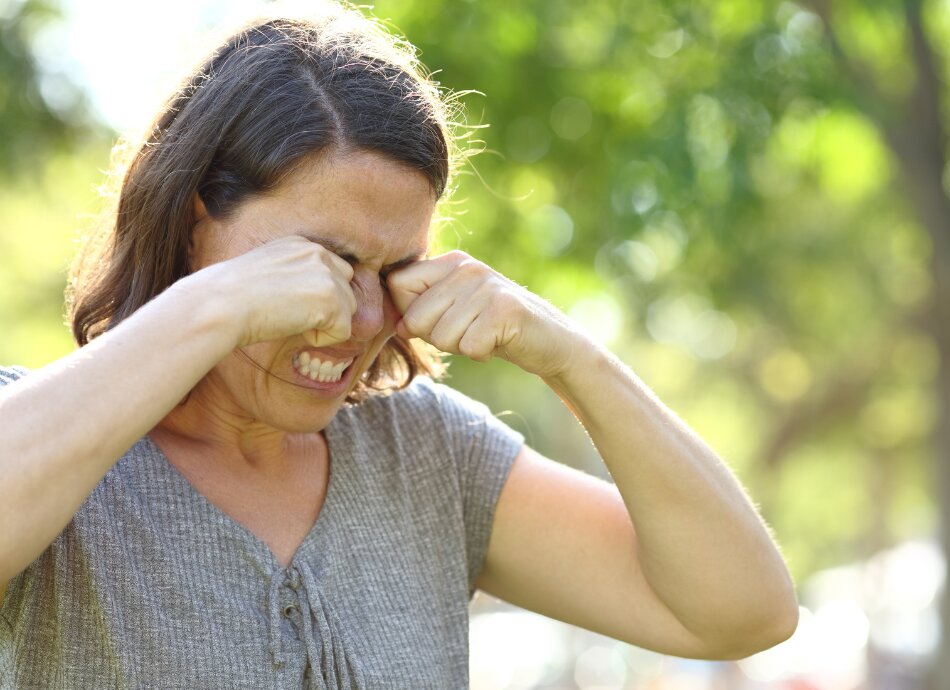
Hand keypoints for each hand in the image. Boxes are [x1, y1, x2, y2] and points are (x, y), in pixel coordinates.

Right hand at [185, 235, 356, 348]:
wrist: (219, 305)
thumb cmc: (230, 297)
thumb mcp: (266, 273)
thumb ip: (296, 277)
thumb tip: (314, 303)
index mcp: (301, 244)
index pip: (333, 272)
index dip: (316, 296)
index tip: (287, 304)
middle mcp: (318, 253)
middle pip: (347, 291)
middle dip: (328, 310)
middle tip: (290, 315)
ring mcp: (327, 275)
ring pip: (348, 312)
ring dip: (323, 325)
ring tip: (289, 320)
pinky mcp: (331, 300)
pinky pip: (344, 332)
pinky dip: (321, 339)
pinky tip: (294, 327)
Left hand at [386, 251, 579, 377]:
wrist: (547, 340)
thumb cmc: (492, 329)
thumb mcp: (454, 312)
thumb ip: (422, 311)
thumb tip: (399, 325)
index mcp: (451, 262)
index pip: (398, 284)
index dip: (411, 313)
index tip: (439, 320)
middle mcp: (468, 267)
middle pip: (416, 317)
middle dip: (438, 338)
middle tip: (469, 331)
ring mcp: (488, 286)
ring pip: (442, 336)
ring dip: (462, 347)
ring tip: (485, 334)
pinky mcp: (505, 310)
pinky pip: (468, 347)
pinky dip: (481, 353)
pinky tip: (498, 341)